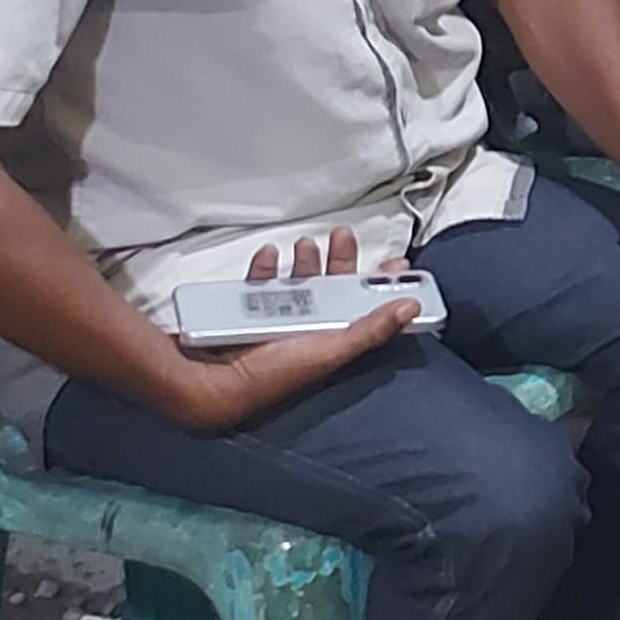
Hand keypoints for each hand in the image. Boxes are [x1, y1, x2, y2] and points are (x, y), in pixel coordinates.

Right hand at [156, 226, 412, 432]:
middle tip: (342, 236)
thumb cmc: (270, 375)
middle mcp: (306, 330)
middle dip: (339, 260)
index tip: (395, 263)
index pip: (364, 309)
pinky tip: (265, 257)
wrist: (207, 382)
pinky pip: (258, 284)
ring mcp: (275, 320)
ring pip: (297, 282)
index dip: (380, 286)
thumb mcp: (328, 352)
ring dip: (304, 260)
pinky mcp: (245, 313)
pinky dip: (263, 267)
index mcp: (329, 340)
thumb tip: (411, 307)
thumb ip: (370, 331)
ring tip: (304, 246)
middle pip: (331, 288)